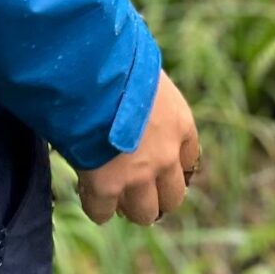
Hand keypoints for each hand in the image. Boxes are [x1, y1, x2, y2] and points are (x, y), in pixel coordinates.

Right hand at [74, 70, 200, 224]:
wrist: (93, 71)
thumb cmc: (115, 59)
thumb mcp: (145, 74)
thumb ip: (146, 96)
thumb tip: (132, 94)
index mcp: (180, 124)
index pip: (188, 160)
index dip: (169, 166)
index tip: (154, 165)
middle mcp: (167, 155)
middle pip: (172, 198)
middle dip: (154, 196)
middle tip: (133, 188)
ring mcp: (139, 175)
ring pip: (144, 213)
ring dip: (128, 207)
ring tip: (110, 196)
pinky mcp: (108, 186)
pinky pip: (103, 213)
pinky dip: (96, 207)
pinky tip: (86, 191)